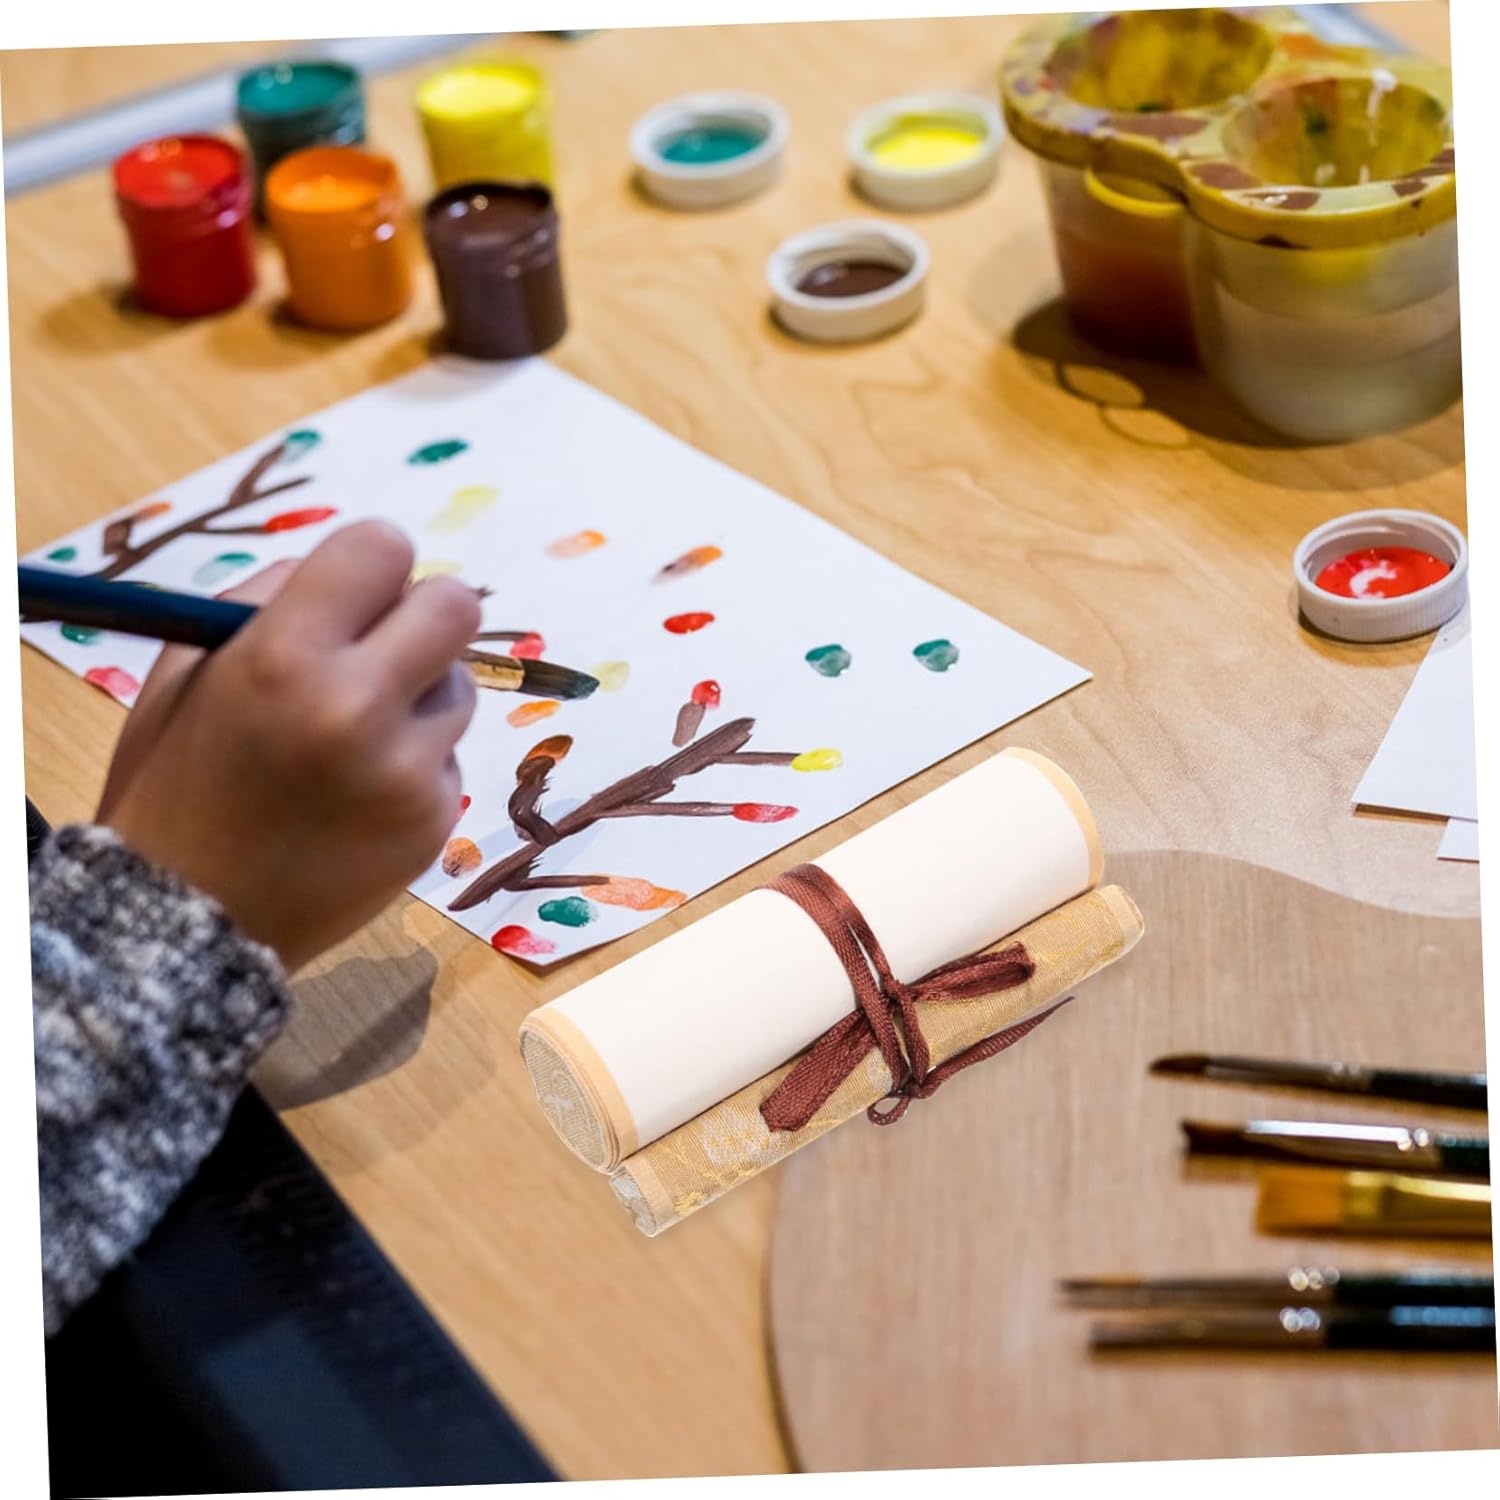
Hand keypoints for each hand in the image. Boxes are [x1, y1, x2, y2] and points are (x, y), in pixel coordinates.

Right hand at [98, 521, 479, 971]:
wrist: (191, 922)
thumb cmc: (177, 783)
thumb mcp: (189, 670)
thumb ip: (271, 603)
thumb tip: (361, 569)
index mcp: (282, 656)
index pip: (384, 547)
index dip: (371, 566)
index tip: (358, 591)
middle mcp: (356, 707)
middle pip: (455, 605)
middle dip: (423, 615)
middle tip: (388, 645)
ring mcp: (406, 771)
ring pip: (460, 685)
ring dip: (420, 695)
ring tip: (354, 737)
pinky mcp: (435, 820)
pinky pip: (447, 756)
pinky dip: (415, 763)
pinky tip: (358, 797)